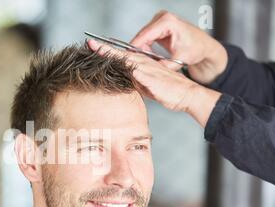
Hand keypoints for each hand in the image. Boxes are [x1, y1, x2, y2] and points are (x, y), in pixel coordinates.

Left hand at [87, 39, 221, 127]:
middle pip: (121, 54)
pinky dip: (127, 68)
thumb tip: (122, 83)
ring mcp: (147, 70)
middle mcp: (143, 64)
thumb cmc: (166, 91)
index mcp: (142, 65)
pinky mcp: (151, 79)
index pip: (122, 56)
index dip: (107, 51)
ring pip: (127, 60)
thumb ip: (133, 82)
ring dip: (112, 54)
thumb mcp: (145, 87)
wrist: (185, 95)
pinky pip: (137, 72)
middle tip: (90, 43)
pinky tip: (115, 65)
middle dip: (105, 49)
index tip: (93, 47)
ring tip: (97, 49)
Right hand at [130, 10, 227, 83]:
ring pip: (142, 38)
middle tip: (137, 64)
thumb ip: (163, 66)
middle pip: (141, 36)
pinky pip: (146, 38)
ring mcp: (159, 21)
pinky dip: (146, 48)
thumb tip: (150, 71)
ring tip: (147, 61)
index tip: (128, 58)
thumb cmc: (197, 48)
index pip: (144, 35)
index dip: (134, 48)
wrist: (204, 47)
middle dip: (138, 51)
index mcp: (168, 22)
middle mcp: (162, 18)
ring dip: (142, 50)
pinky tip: (150, 56)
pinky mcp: (158, 27)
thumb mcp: (179, 59)